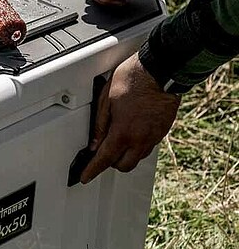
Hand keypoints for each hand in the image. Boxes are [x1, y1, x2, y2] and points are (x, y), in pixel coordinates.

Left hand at [80, 53, 180, 183]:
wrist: (160, 71)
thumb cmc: (133, 79)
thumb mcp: (106, 99)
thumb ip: (100, 124)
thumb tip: (94, 143)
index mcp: (123, 132)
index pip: (105, 159)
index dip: (93, 170)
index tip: (86, 177)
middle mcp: (140, 139)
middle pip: (123, 165)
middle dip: (111, 163)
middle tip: (101, 153)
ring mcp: (154, 136)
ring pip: (137, 158)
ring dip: (125, 156)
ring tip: (116, 140)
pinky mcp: (162, 131)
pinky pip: (147, 148)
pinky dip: (137, 147)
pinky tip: (131, 134)